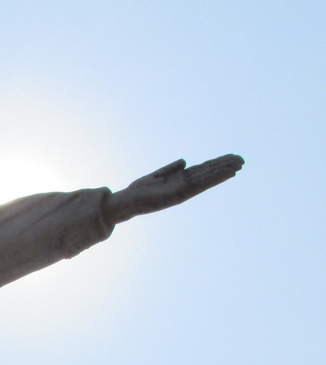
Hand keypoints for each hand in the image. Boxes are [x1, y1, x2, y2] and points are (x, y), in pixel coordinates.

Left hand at [104, 154, 243, 223]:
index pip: (203, 169)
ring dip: (223, 172)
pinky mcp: (180, 195)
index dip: (217, 164)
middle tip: (242, 159)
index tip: (231, 158)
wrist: (128, 201)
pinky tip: (225, 174)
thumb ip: (171, 169)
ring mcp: (184, 190)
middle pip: (208, 172)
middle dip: (224, 166)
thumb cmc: (140, 190)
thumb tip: (185, 161)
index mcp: (180, 179)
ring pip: (208, 178)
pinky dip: (213, 179)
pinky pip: (200, 185)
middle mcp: (184, 185)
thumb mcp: (157, 175)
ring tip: (239, 165)